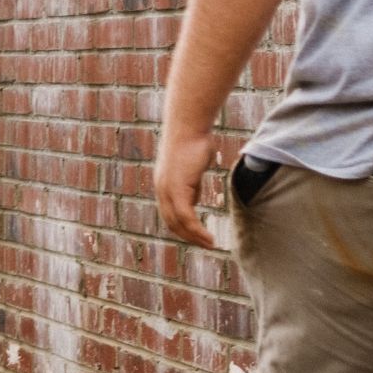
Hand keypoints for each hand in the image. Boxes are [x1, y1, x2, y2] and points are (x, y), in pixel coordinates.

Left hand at [152, 128, 217, 247]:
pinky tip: (209, 237)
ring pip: (179, 223)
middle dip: (188, 237)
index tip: (196, 236)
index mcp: (163, 186)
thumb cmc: (193, 143)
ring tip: (210, 244)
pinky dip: (197, 230)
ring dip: (195, 237)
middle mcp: (161, 190)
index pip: (169, 215)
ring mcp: (167, 190)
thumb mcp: (191, 169)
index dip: (182, 228)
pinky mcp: (177, 189)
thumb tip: (193, 198)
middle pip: (172, 223)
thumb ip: (190, 185)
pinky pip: (186, 217)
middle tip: (205, 245)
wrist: (188, 127)